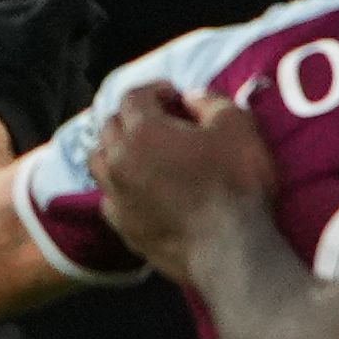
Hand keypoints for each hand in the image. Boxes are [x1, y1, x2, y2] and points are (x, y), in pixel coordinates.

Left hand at [0, 0, 103, 152]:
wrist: (5, 133)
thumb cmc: (22, 75)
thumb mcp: (47, 23)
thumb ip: (70, 1)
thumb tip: (92, 15)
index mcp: (0, 17)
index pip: (61, 8)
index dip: (75, 26)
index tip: (69, 44)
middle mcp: (3, 42)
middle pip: (67, 41)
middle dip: (74, 58)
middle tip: (62, 73)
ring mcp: (14, 73)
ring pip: (70, 70)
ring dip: (75, 83)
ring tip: (60, 98)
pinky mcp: (26, 104)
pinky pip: (65, 95)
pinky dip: (69, 103)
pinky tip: (58, 113)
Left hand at [90, 82, 278, 279]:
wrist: (229, 249)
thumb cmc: (236, 184)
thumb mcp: (239, 129)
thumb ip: (212, 103)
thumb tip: (191, 97)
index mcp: (144, 130)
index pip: (135, 96)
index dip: (155, 89)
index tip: (174, 94)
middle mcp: (119, 159)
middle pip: (110, 125)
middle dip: (133, 117)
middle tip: (160, 122)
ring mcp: (116, 195)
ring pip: (99, 160)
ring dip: (116, 149)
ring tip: (140, 154)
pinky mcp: (122, 226)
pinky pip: (109, 197)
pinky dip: (120, 187)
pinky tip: (140, 191)